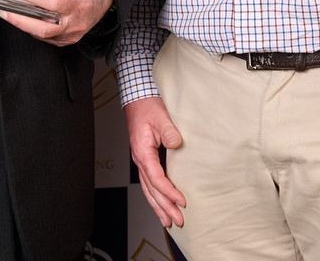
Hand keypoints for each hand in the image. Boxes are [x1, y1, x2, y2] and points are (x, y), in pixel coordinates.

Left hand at [0, 0, 111, 45]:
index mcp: (78, 2)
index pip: (53, 2)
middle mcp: (75, 22)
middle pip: (44, 28)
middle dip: (20, 20)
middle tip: (4, 10)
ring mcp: (71, 34)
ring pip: (42, 34)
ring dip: (23, 24)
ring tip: (9, 13)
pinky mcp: (66, 40)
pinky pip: (46, 37)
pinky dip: (33, 29)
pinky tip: (24, 20)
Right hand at [125, 96, 186, 227]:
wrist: (137, 99)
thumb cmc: (147, 107)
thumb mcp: (161, 116)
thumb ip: (169, 131)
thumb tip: (177, 144)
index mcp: (142, 151)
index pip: (155, 177)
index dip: (168, 191)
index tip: (181, 201)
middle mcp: (139, 159)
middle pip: (151, 189)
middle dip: (164, 206)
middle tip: (177, 220)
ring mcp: (141, 160)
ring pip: (147, 189)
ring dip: (158, 206)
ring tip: (167, 221)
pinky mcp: (145, 159)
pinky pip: (148, 182)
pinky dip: (154, 196)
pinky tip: (160, 204)